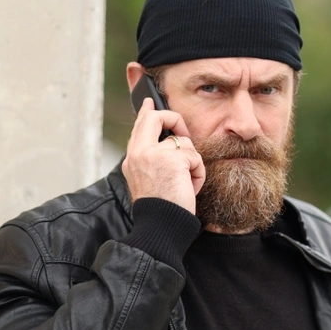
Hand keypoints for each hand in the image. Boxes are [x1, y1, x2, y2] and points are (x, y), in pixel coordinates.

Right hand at [122, 98, 205, 213]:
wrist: (160, 226)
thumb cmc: (160, 209)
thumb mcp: (149, 180)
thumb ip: (153, 158)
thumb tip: (168, 140)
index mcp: (132, 159)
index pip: (139, 127)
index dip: (147, 112)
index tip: (149, 103)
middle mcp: (138, 153)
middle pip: (156, 118)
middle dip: (174, 120)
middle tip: (183, 132)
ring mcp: (153, 154)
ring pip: (184, 142)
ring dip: (191, 163)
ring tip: (183, 183)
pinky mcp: (172, 160)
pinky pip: (194, 157)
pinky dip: (197, 174)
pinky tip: (189, 188)